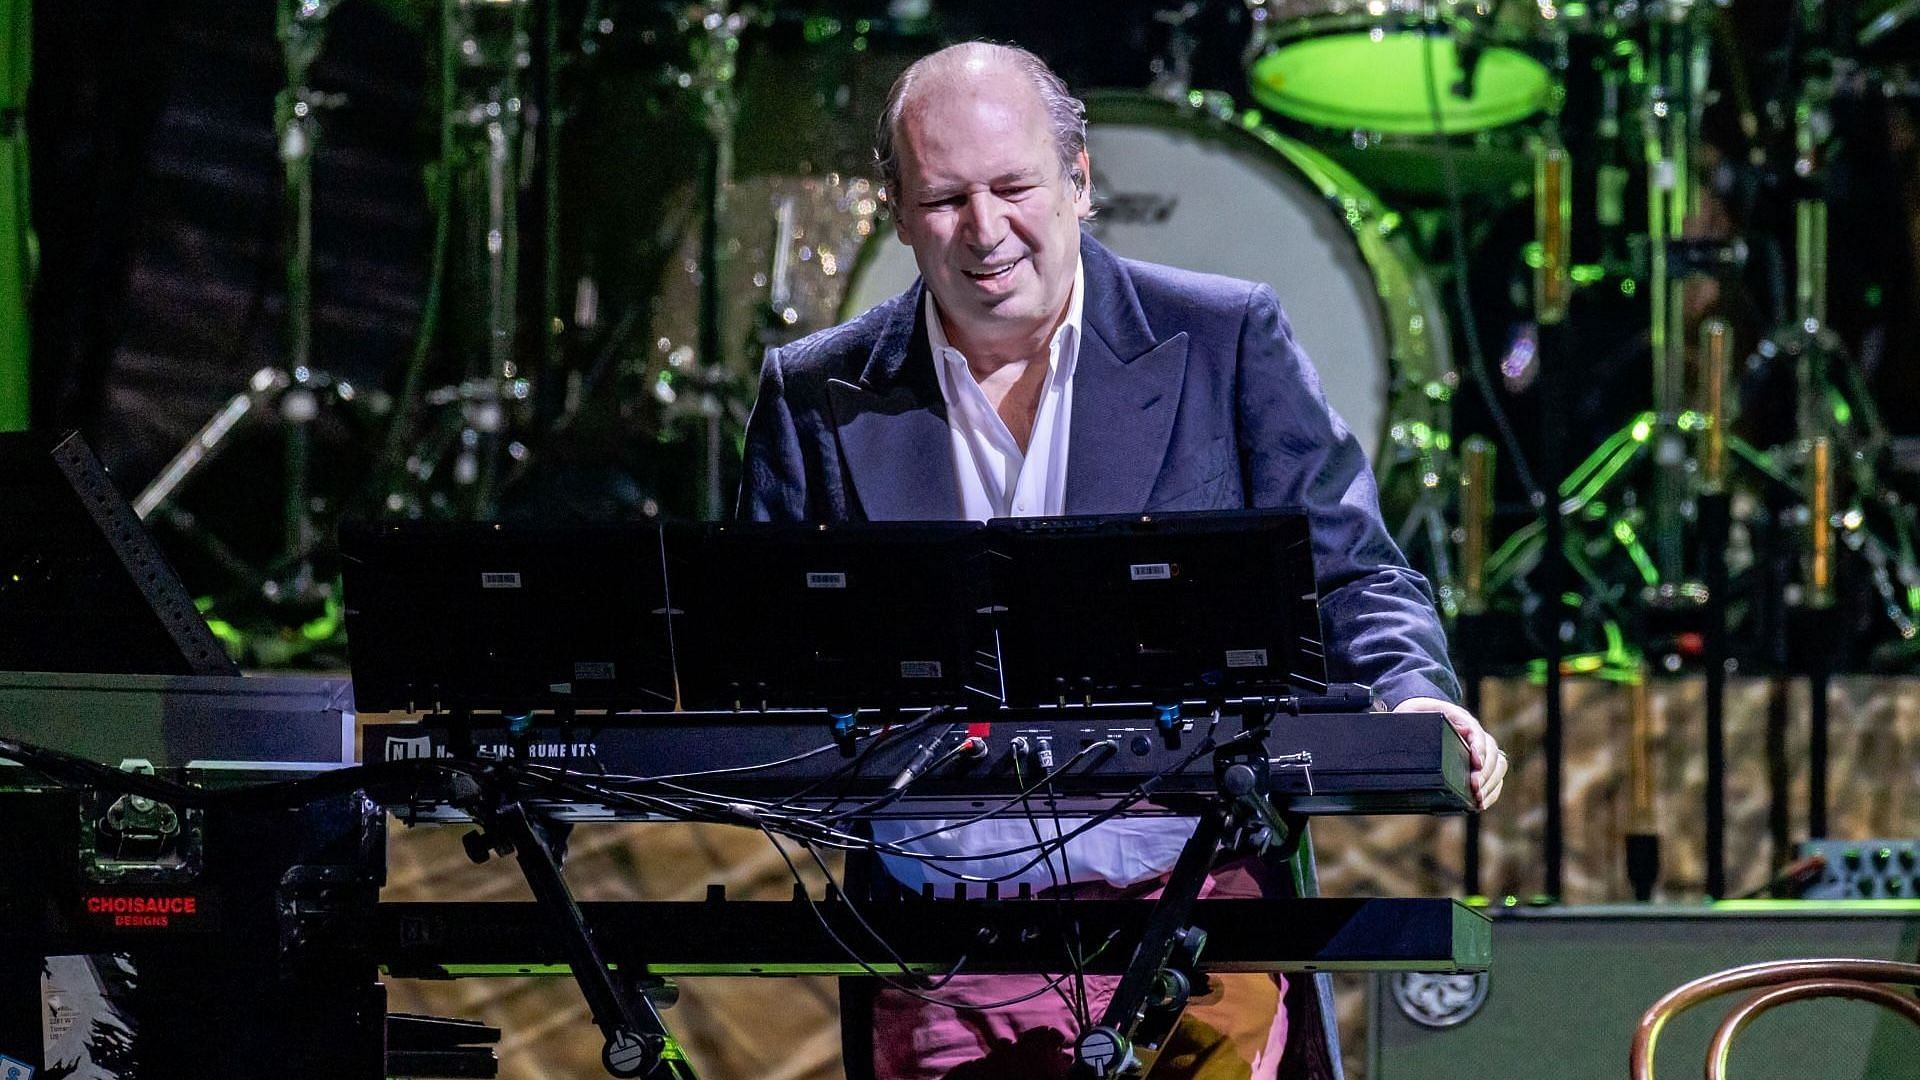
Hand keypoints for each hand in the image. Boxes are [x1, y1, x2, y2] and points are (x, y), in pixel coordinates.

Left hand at [1392, 696, 1506, 809]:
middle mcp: (1476, 736)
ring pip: (1498, 767)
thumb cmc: (1416, 716)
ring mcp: (1480, 751)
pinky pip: (1494, 779)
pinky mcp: (1480, 766)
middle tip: (1475, 786)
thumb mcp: (1415, 713)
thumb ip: (1432, 719)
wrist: (1416, 717)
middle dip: (1486, 772)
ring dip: (1490, 783)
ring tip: (1478, 797)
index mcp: (1461, 720)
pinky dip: (1491, 792)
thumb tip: (1462, 731)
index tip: (1476, 762)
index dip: (1480, 749)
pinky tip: (1481, 803)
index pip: (1478, 733)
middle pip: (1493, 753)